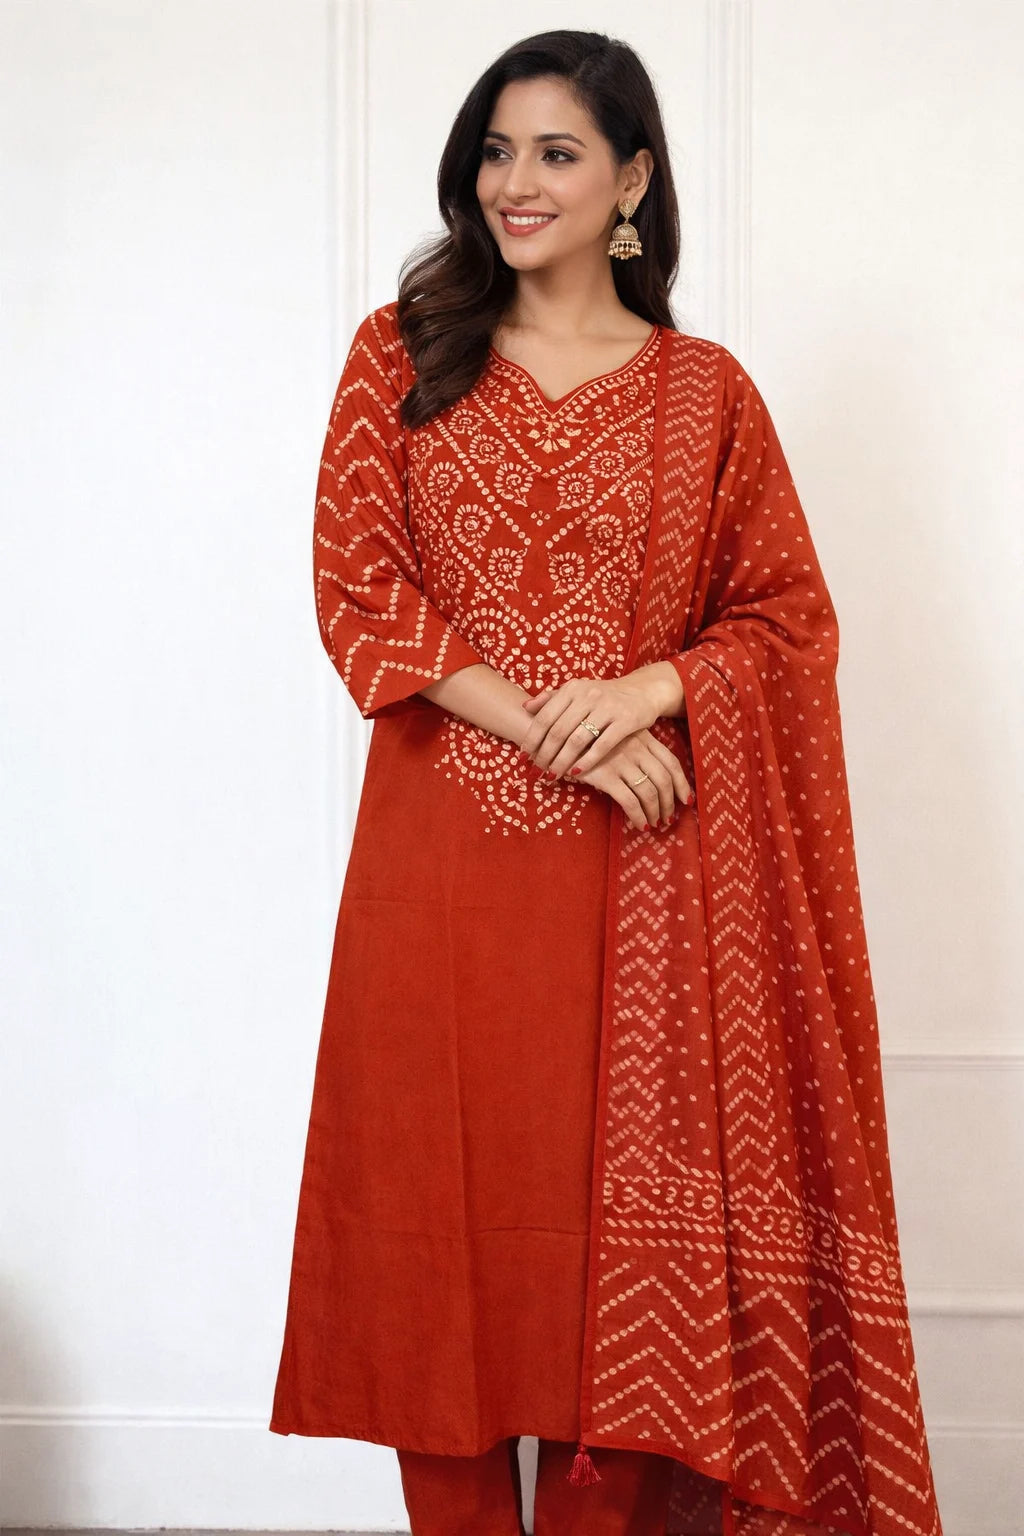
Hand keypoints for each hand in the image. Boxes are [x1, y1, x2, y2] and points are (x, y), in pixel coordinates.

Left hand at [519, 671, 669, 777]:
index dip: (532, 739)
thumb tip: (525, 707)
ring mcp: (608, 708)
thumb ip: (551, 698)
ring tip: (552, 775)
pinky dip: (587, 761)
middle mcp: (588, 695)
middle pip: (558, 731)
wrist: (642, 691)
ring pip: (577, 741)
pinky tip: (576, 773)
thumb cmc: (604, 696)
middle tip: (536, 771)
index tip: (523, 757)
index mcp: (572, 688)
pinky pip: (602, 746)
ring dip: (561, 762)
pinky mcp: (626, 721)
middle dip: (544, 755)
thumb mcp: (578, 691)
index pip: (544, 717)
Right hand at [567, 726, 693, 830]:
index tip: (686, 799)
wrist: (558, 730)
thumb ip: (635, 748)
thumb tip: (651, 774)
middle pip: (664, 780)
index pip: (671, 762)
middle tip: (668, 818)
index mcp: (642, 736)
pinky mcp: (606, 776)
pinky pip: (630, 802)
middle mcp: (637, 748)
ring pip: (649, 793)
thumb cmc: (587, 735)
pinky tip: (638, 825)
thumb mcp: (616, 734)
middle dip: (669, 803)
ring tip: (653, 824)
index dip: (682, 783)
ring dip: (655, 813)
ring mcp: (622, 762)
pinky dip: (638, 816)